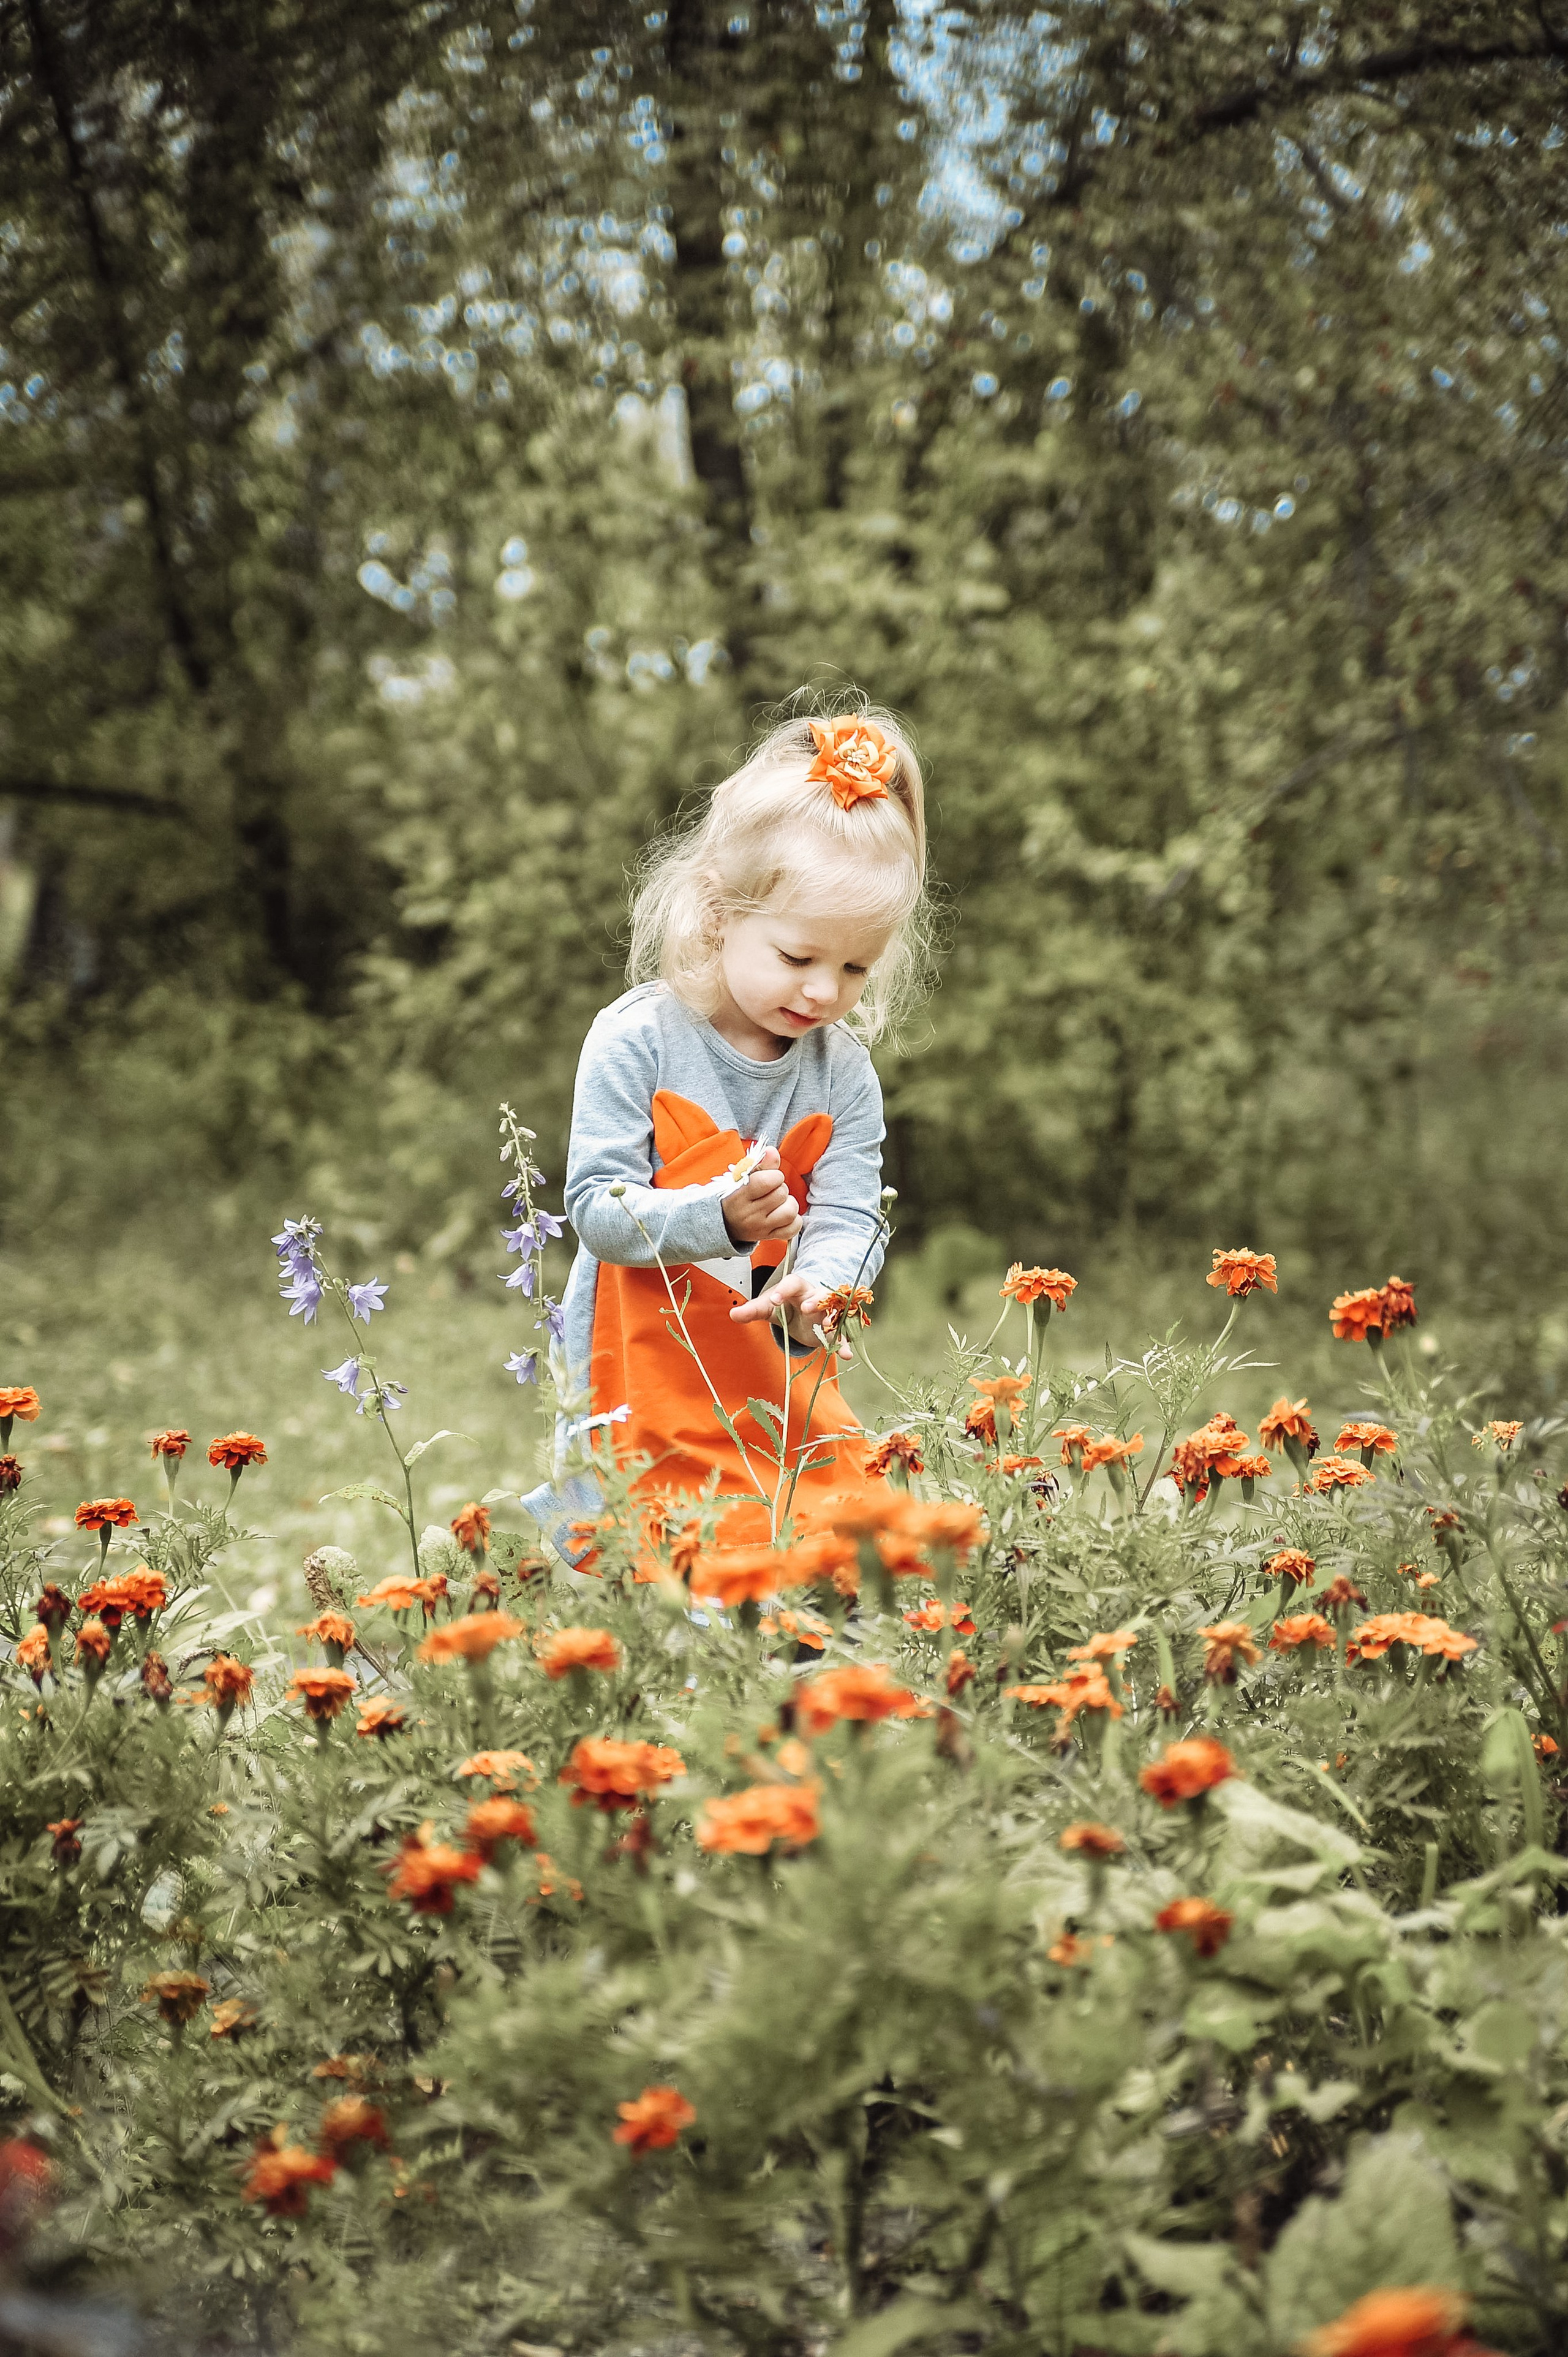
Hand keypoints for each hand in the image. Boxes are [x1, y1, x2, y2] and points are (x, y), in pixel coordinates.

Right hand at [721, 1147, 800, 1248]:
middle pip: (781, 1194)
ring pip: (790, 1211)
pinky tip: (783, 1214)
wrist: (723, 1224)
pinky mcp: (769, 1237)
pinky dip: (793, 1220)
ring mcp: (760, 1228)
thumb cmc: (735, 1197)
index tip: (769, 1178)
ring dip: (789, 1203)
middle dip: (780, 1188)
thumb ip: (760, 1163)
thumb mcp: (742, 1178)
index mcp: (739, 1197)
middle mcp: (749, 1215)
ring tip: (779, 1202)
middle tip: (771, 1191)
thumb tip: (772, 1150)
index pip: (767, 1181)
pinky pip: (793, 1228)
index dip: (774, 1175)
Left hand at [729, 1269, 849, 1355]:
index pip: (792, 1283)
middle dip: (814, 1299)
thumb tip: (733, 1314)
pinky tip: (846, 1355)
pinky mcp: (832, 1329)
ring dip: (832, 1318)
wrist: (801, 1312)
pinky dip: (844, 1344)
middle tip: (806, 1308)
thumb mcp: (768, 1308)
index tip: (773, 1299)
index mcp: (797, 1287)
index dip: (783, 1290)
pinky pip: (841, 1335)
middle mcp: (815, 1296)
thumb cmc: (784, 1305)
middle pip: (819, 1293)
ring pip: (834, 1312)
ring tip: (829, 1326)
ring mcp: (826, 1312)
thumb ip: (753, 1310)